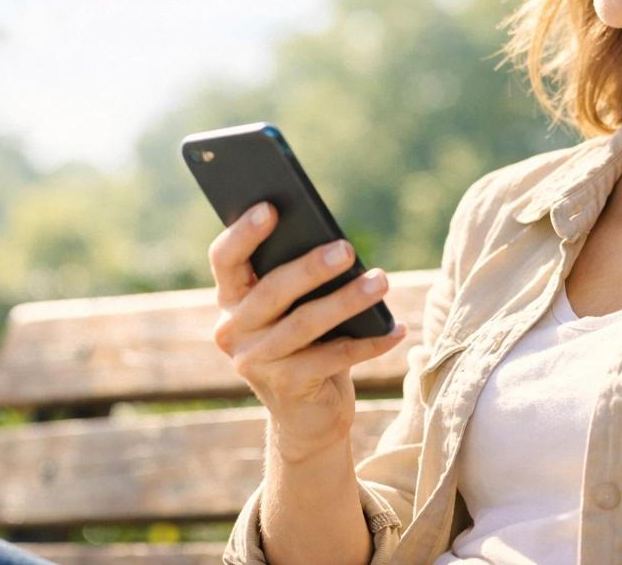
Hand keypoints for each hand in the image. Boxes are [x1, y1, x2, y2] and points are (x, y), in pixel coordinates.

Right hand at [209, 202, 407, 463]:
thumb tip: (336, 243)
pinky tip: (397, 328)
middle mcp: (233, 330)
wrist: (305, 414)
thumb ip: (298, 276)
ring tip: (382, 282)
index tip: (270, 207)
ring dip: (347, 301)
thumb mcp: (293, 306)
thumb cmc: (304, 341)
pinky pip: (334, 358)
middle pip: (271, 291)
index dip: (243, 233)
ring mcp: (256, 362)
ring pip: (305, 324)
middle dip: (310, 268)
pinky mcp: (286, 388)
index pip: (224, 259)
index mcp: (231, 297)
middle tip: (347, 249)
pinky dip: (370, 342)